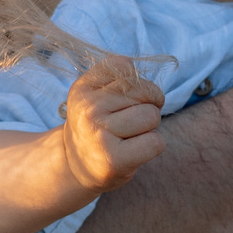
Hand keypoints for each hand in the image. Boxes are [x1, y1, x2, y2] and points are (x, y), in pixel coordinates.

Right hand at [60, 59, 167, 193]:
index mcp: (82, 89)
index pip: (125, 67)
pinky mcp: (115, 160)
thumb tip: (144, 82)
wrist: (76, 165)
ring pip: (152, 116)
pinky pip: (155, 142)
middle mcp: (88, 110)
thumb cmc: (95, 125)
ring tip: (131, 135)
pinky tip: (135, 150)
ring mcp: (100, 136)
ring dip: (150, 127)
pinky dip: (153, 145)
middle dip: (147, 105)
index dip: (136, 82)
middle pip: (145, 92)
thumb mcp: (94, 94)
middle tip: (129, 121)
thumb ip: (117, 76)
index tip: (124, 98)